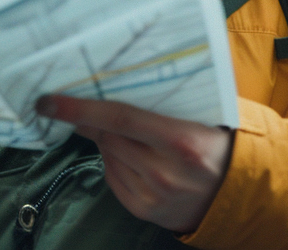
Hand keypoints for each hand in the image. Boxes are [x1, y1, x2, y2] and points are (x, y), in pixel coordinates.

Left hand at [37, 95, 233, 233]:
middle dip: (90, 118)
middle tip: (81, 102)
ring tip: (127, 131)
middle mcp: (164, 171)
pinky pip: (111, 177)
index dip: (81, 107)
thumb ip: (166, 98)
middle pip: (108, 136)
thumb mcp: (201, 114)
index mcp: (182, 139)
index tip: (50, 100)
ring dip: (105, 139)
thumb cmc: (218, 142)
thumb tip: (118, 75)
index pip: (120, 117)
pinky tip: (131, 153)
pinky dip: (113, 161)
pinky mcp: (143, 210)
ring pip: (107, 155)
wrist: (237, 193)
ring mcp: (152, 194)